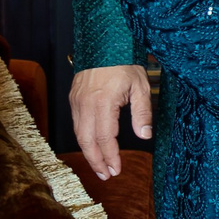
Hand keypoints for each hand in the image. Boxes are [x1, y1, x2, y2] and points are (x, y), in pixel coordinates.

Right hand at [69, 64, 150, 180]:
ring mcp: (76, 101)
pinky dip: (84, 139)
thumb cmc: (124, 63)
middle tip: (106, 176)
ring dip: (89, 153)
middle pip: (87, 141)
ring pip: (79, 134)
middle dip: (96, 161)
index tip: (117, 169)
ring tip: (100, 167)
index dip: (110, 157)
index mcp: (103, 102)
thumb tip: (145, 136)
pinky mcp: (73, 98)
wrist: (104, 42)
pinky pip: (76, 124)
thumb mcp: (141, 87)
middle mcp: (85, 104)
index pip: (105, 138)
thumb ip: (142, 113)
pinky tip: (93, 147)